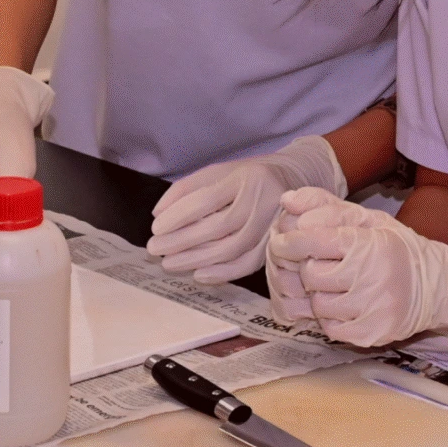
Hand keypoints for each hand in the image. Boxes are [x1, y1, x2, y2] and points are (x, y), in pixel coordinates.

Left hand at [149, 135, 346, 281]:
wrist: (291, 180)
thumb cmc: (246, 177)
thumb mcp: (218, 172)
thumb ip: (186, 189)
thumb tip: (158, 213)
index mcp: (246, 176)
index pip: (207, 199)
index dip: (179, 216)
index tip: (155, 228)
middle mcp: (263, 200)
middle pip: (219, 227)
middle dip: (182, 241)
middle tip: (155, 249)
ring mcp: (273, 225)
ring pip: (232, 249)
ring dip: (197, 260)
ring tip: (169, 263)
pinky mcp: (276, 244)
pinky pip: (248, 264)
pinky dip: (222, 273)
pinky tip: (199, 274)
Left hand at [264, 188, 400, 322]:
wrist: (433, 285)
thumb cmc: (392, 248)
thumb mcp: (366, 219)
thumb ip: (325, 207)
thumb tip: (287, 200)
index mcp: (369, 242)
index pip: (313, 240)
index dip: (290, 241)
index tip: (281, 242)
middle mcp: (373, 276)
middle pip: (311, 275)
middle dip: (309, 269)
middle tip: (322, 265)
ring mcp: (373, 308)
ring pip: (318, 305)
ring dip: (319, 295)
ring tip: (337, 286)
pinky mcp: (372, 334)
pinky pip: (330, 329)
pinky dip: (331, 318)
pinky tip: (345, 306)